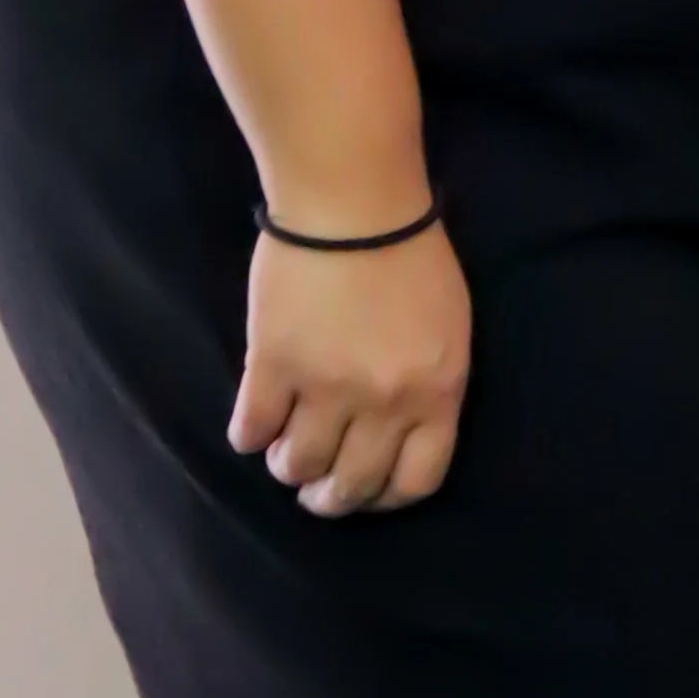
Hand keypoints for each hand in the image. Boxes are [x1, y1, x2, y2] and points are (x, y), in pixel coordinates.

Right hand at [230, 218, 471, 516]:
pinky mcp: (273, 366)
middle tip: (314, 486)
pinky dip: (249, 435)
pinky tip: (254, 422)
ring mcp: (326, 387)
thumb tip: (398, 437)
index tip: (366, 491)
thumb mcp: (449, 327)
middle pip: (351, 486)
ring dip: (287, 465)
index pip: (415, 482)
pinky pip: (251, 431)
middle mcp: (385, 401)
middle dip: (329, 496)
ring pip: (297, 466)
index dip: (385, 497)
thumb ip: (430, 387)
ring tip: (284, 447)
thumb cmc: (410, 253)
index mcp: (437, 390)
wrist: (354, 199)